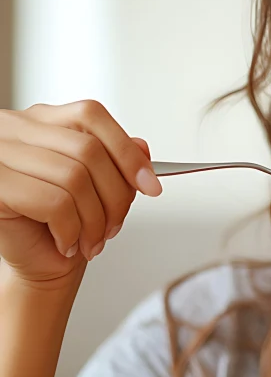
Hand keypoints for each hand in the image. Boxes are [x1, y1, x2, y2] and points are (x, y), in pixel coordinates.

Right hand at [0, 101, 161, 287]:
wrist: (31, 261)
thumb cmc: (59, 222)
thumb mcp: (96, 185)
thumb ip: (116, 160)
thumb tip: (141, 149)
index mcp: (39, 119)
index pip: (91, 115)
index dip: (126, 151)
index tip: (151, 184)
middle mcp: (13, 129)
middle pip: (89, 149)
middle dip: (115, 196)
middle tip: (115, 226)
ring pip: (74, 178)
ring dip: (95, 219)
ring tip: (93, 240)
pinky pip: (54, 203)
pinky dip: (71, 230)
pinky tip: (67, 243)